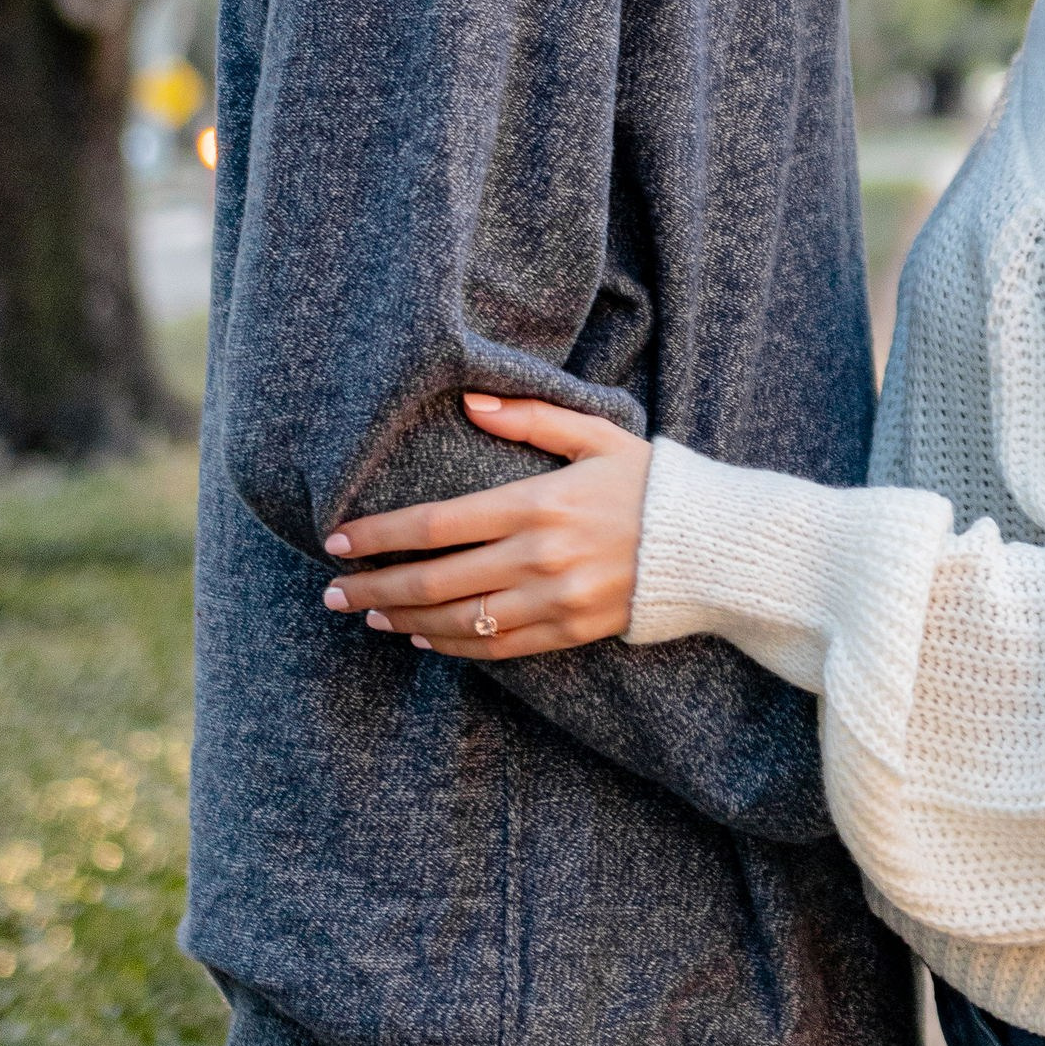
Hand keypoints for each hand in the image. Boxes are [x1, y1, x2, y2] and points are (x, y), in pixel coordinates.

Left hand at [320, 394, 649, 658]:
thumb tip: (471, 399)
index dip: (381, 535)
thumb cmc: (651, 483)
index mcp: (538, 503)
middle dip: (375, 586)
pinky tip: (423, 636)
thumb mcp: (596, 436)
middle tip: (332, 591)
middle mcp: (538, 557)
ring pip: (457, 621)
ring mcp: (552, 600)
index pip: (437, 524)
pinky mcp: (567, 631)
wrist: (712, 547)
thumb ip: (530, 418)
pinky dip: (452, 644)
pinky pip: (495, 646)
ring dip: (405, 619)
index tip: (338, 540)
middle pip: (434, 579)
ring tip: (369, 614)